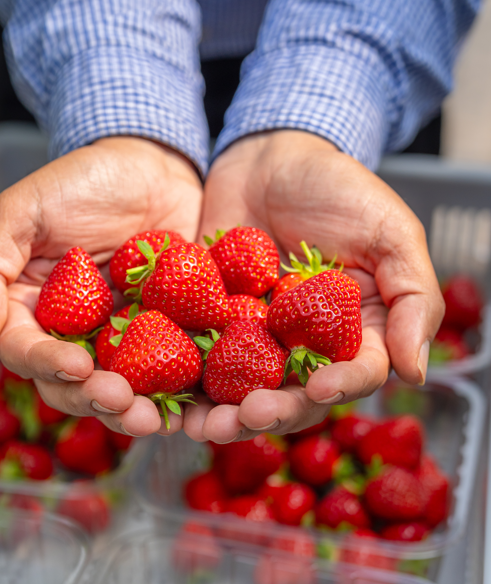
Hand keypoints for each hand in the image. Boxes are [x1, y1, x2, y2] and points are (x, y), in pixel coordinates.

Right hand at [0, 136, 202, 436]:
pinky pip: (173, 376)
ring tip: (155, 417)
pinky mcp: (168, 342)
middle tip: (122, 400)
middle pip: (74, 388)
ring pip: (123, 392)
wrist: (155, 164)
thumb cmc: (81, 181)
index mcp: (31, 314)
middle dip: (95, 400)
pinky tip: (194, 409)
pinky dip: (182, 397)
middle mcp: (74, 338)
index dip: (48, 366)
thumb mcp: (21, 211)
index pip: (28, 354)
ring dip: (136, 411)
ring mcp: (123, 344)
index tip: (76, 366)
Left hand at [184, 130, 443, 442]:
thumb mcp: (391, 232)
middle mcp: (306, 350)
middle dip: (272, 413)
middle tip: (249, 415)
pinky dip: (183, 385)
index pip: (354, 376)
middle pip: (294, 398)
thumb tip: (415, 374)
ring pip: (243, 393)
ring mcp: (256, 343)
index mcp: (355, 335)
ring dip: (224, 416)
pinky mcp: (211, 329)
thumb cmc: (339, 187)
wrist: (268, 157)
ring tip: (204, 426)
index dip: (339, 388)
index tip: (320, 386)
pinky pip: (198, 363)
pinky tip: (167, 399)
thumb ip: (413, 298)